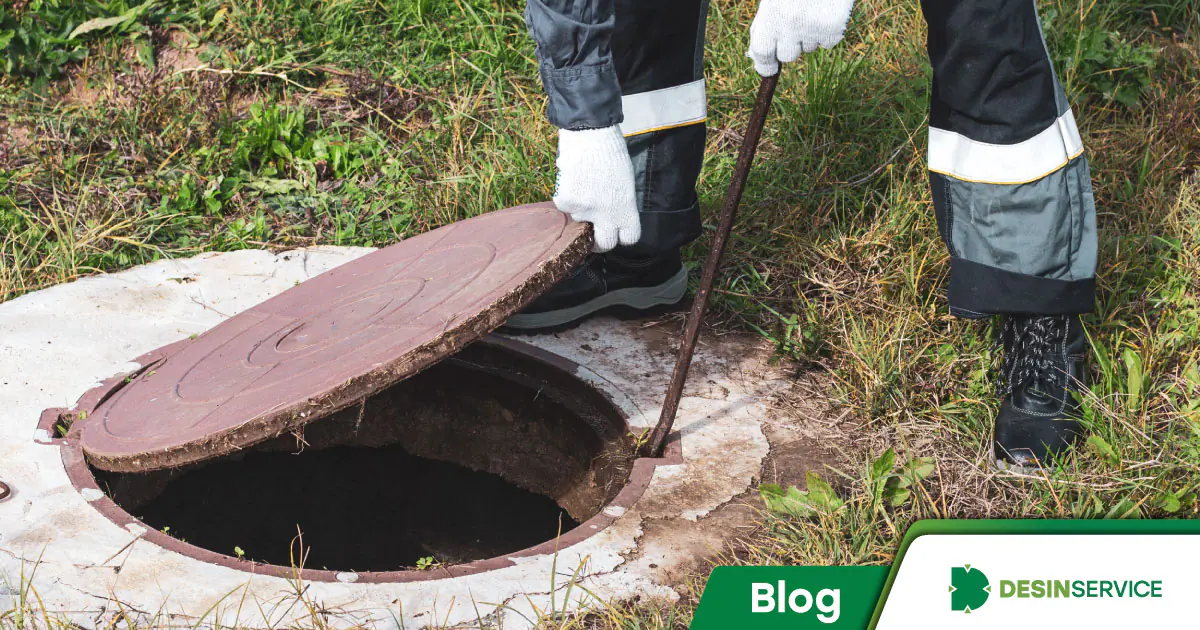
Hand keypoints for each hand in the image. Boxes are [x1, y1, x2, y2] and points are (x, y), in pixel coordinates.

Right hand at [553, 126, 640, 252]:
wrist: (590, 134)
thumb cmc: (611, 153)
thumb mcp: (625, 182)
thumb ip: (620, 203)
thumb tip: (610, 216)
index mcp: (626, 209)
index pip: (629, 238)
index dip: (622, 236)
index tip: (616, 233)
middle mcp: (606, 215)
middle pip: (604, 244)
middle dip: (598, 242)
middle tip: (593, 233)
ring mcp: (585, 210)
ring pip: (579, 218)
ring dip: (581, 206)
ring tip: (584, 183)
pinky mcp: (567, 202)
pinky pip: (564, 205)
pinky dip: (567, 195)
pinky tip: (572, 178)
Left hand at [747, 0, 855, 76]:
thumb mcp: (772, 1)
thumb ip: (763, 27)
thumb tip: (757, 58)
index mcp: (771, 15)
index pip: (762, 52)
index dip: (764, 65)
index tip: (769, 70)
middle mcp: (790, 23)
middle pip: (787, 56)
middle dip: (790, 46)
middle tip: (796, 22)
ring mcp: (813, 27)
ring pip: (808, 49)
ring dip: (809, 36)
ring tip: (812, 10)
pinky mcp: (834, 27)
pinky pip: (828, 43)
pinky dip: (827, 32)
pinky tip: (826, 11)